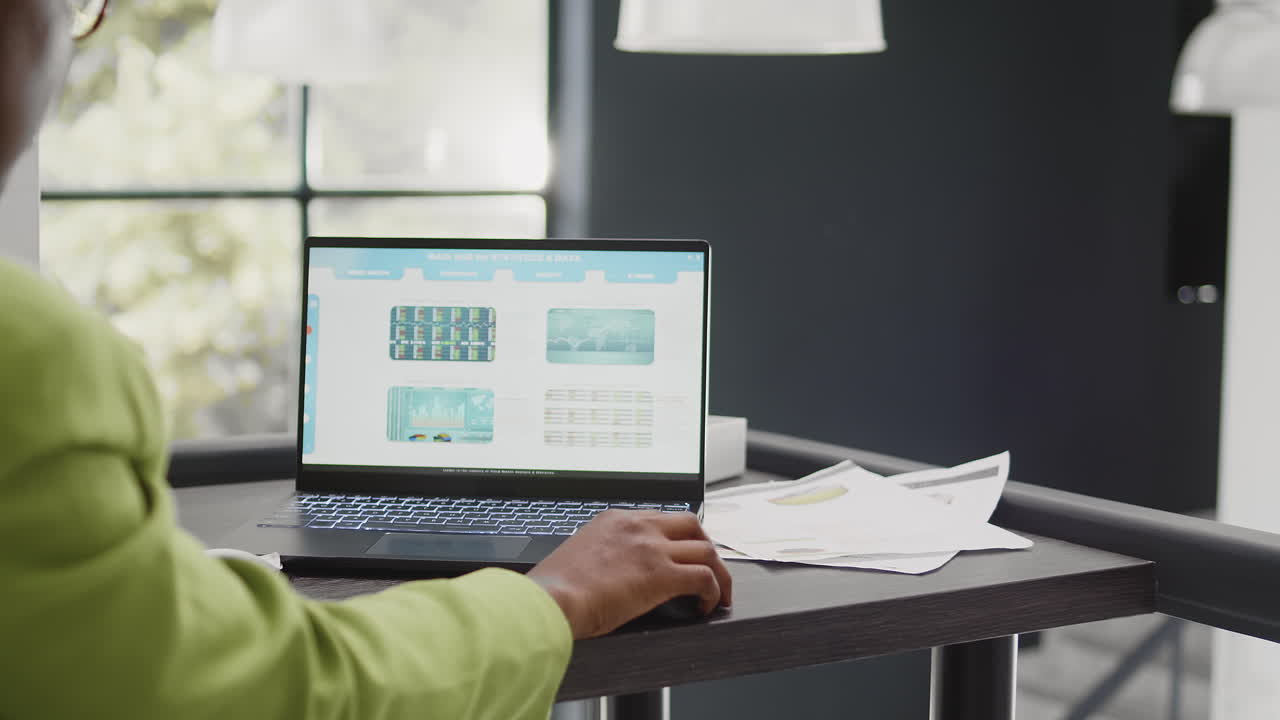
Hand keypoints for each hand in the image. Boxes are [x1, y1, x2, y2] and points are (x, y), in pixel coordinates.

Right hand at [527, 509, 733, 638]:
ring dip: (718, 573)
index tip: (682, 554)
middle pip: (691, 524)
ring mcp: (651, 548)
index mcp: (616, 519)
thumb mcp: (580, 554)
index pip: (661, 519)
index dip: (678, 539)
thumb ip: (603, 553)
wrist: (550, 600)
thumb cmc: (555, 587)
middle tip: (709, 568)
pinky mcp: (661, 574)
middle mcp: (638, 526)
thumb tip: (613, 572)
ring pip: (706, 550)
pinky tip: (705, 606)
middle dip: (705, 547)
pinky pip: (704, 577)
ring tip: (717, 593)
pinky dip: (713, 592)